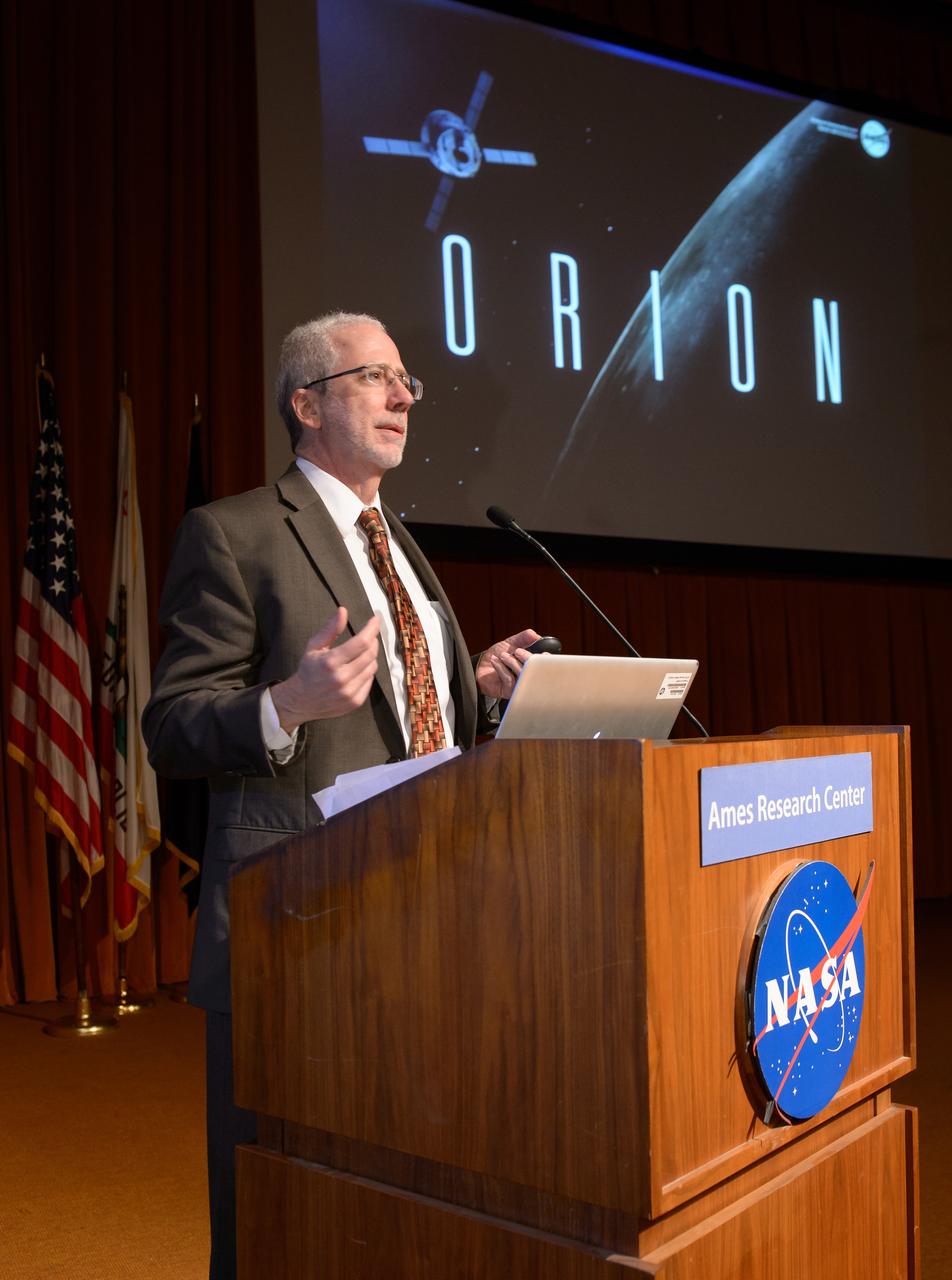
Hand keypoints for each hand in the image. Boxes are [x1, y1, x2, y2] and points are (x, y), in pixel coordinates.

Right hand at [271, 606, 379, 732]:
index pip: (361, 642)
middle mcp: (341, 678)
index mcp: (330, 662)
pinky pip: (371, 681)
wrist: (300, 701)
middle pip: (370, 654)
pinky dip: (368, 671)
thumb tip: (343, 610)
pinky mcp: (355, 702)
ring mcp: (349, 692)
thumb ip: (330, 629)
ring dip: (370, 657)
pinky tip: (357, 669)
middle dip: (372, 641)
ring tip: (360, 654)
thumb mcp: (314, 646)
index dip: (371, 629)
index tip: (375, 620)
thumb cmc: (308, 670)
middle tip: (369, 636)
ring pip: (372, 667)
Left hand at [475, 627, 540, 699]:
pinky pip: (510, 680)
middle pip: (536, 671)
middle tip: (517, 651)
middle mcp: (529, 678)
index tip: (542, 653)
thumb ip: (523, 638)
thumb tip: (535, 635)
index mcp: (533, 667)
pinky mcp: (510, 692)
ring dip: (512, 662)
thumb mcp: (511, 643)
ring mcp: (521, 686)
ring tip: (503, 655)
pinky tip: (496, 661)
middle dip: (527, 658)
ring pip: (523, 675)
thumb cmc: (498, 656)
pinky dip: (502, 668)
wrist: (480, 667)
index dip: (546, 660)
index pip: (547, 666)